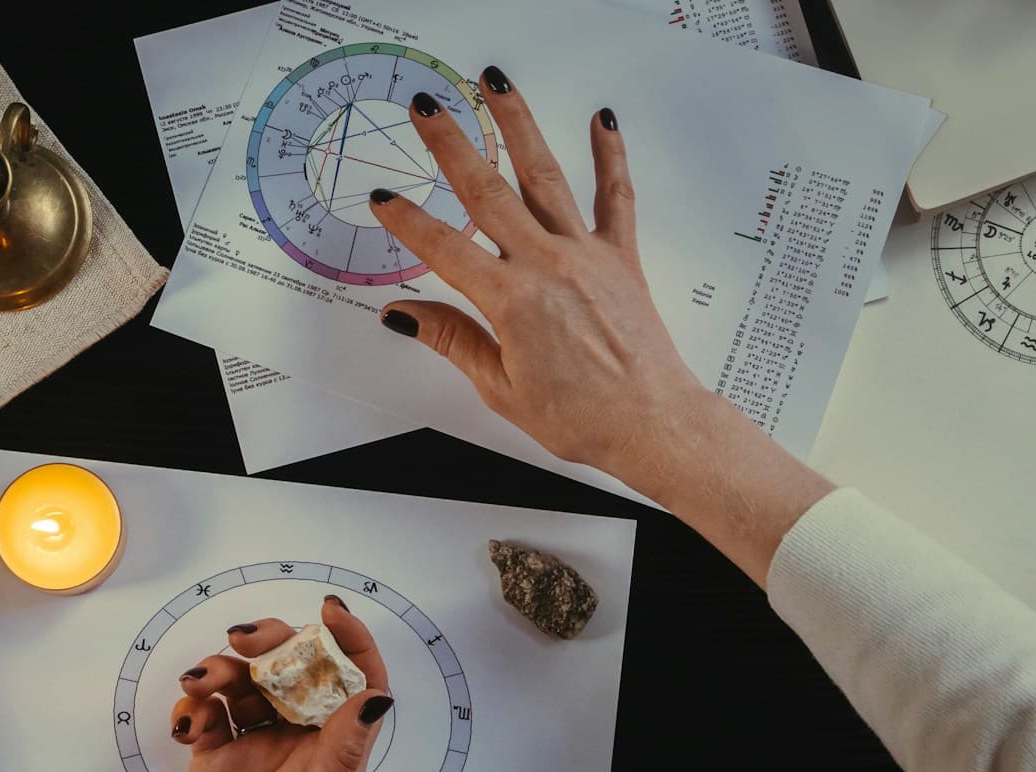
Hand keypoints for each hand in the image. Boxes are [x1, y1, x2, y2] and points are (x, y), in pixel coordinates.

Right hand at [163, 596, 391, 771]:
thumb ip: (342, 752)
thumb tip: (376, 697)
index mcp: (335, 755)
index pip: (354, 682)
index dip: (348, 642)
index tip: (327, 612)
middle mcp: (298, 747)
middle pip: (292, 671)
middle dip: (269, 646)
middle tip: (241, 641)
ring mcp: (255, 752)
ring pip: (244, 685)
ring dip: (221, 672)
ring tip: (199, 687)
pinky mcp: (215, 763)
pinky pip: (208, 713)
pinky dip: (195, 706)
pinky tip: (188, 724)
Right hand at [369, 75, 722, 488]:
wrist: (651, 422)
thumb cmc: (582, 415)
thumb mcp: (499, 386)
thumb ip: (452, 339)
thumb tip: (405, 316)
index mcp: (510, 301)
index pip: (443, 248)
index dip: (408, 222)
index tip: (385, 199)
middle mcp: (548, 265)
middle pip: (486, 191)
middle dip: (451, 144)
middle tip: (426, 108)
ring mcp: (586, 254)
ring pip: (544, 175)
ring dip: (517, 124)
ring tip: (496, 85)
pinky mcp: (621, 257)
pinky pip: (615, 196)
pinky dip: (610, 155)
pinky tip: (602, 121)